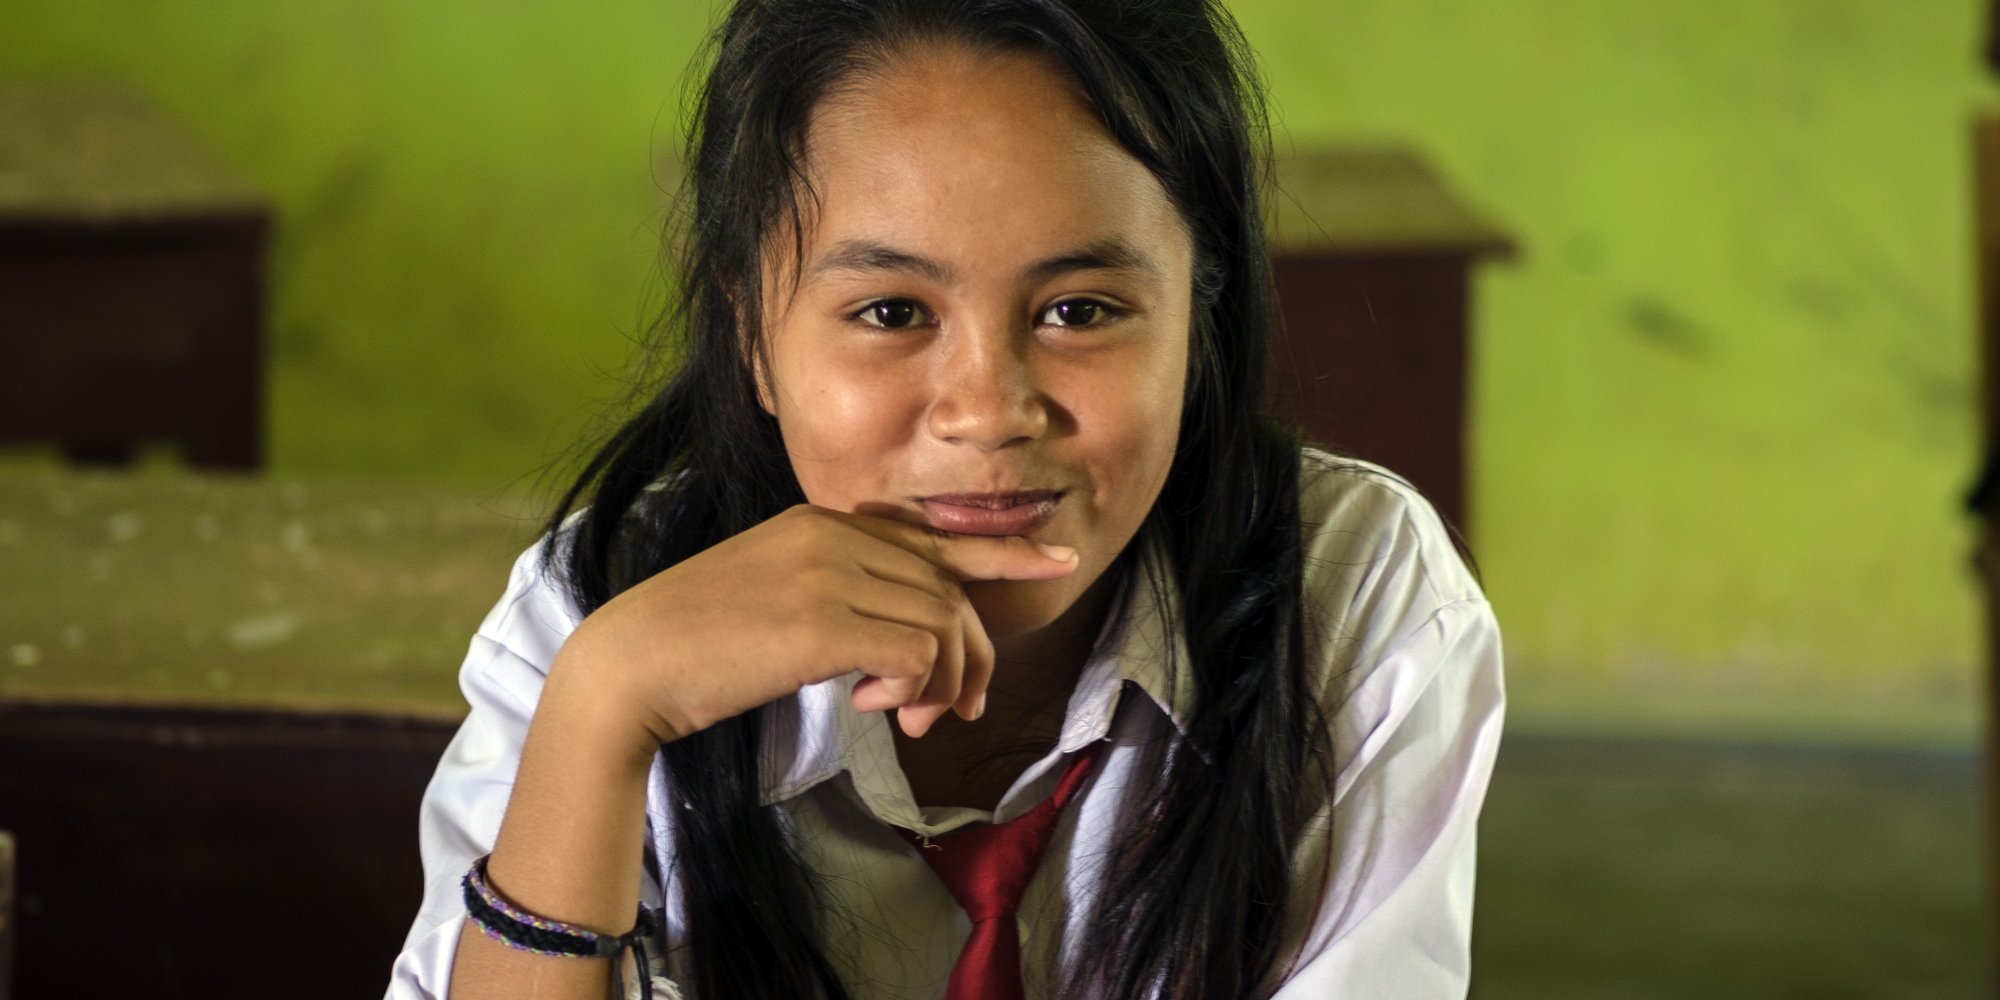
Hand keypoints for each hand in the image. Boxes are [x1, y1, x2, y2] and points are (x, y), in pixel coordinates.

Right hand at [552, 504, 1077, 751]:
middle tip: (959, 710)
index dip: (1001, 550)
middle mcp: (832, 535)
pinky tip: (875, 709)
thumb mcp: (774, 598)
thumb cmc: (695, 646)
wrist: (626, 667)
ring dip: (943, 683)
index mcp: (821, 521)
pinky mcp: (821, 623)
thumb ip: (836, 595)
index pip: (932, 534)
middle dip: (971, 655)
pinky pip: (918, 651)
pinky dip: (915, 688)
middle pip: (949, 586)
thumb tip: (900, 643)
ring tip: (908, 720)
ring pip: (943, 620)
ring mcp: (827, 573)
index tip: (1053, 560)